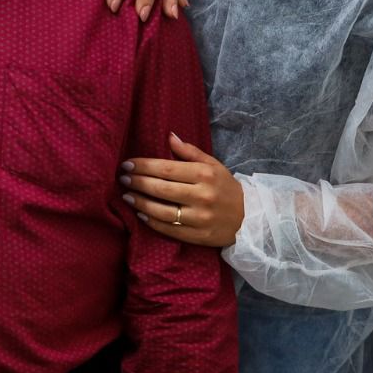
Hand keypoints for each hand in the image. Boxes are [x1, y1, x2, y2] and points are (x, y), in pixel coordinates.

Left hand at [118, 133, 243, 247]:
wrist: (250, 218)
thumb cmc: (226, 188)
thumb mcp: (213, 165)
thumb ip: (190, 152)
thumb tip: (169, 136)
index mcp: (204, 175)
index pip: (166, 169)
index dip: (143, 166)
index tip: (127, 164)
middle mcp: (202, 196)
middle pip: (161, 189)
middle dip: (137, 182)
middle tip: (122, 178)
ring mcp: (200, 218)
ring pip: (162, 211)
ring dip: (140, 203)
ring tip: (126, 196)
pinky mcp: (198, 236)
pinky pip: (169, 229)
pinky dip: (152, 221)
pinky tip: (140, 213)